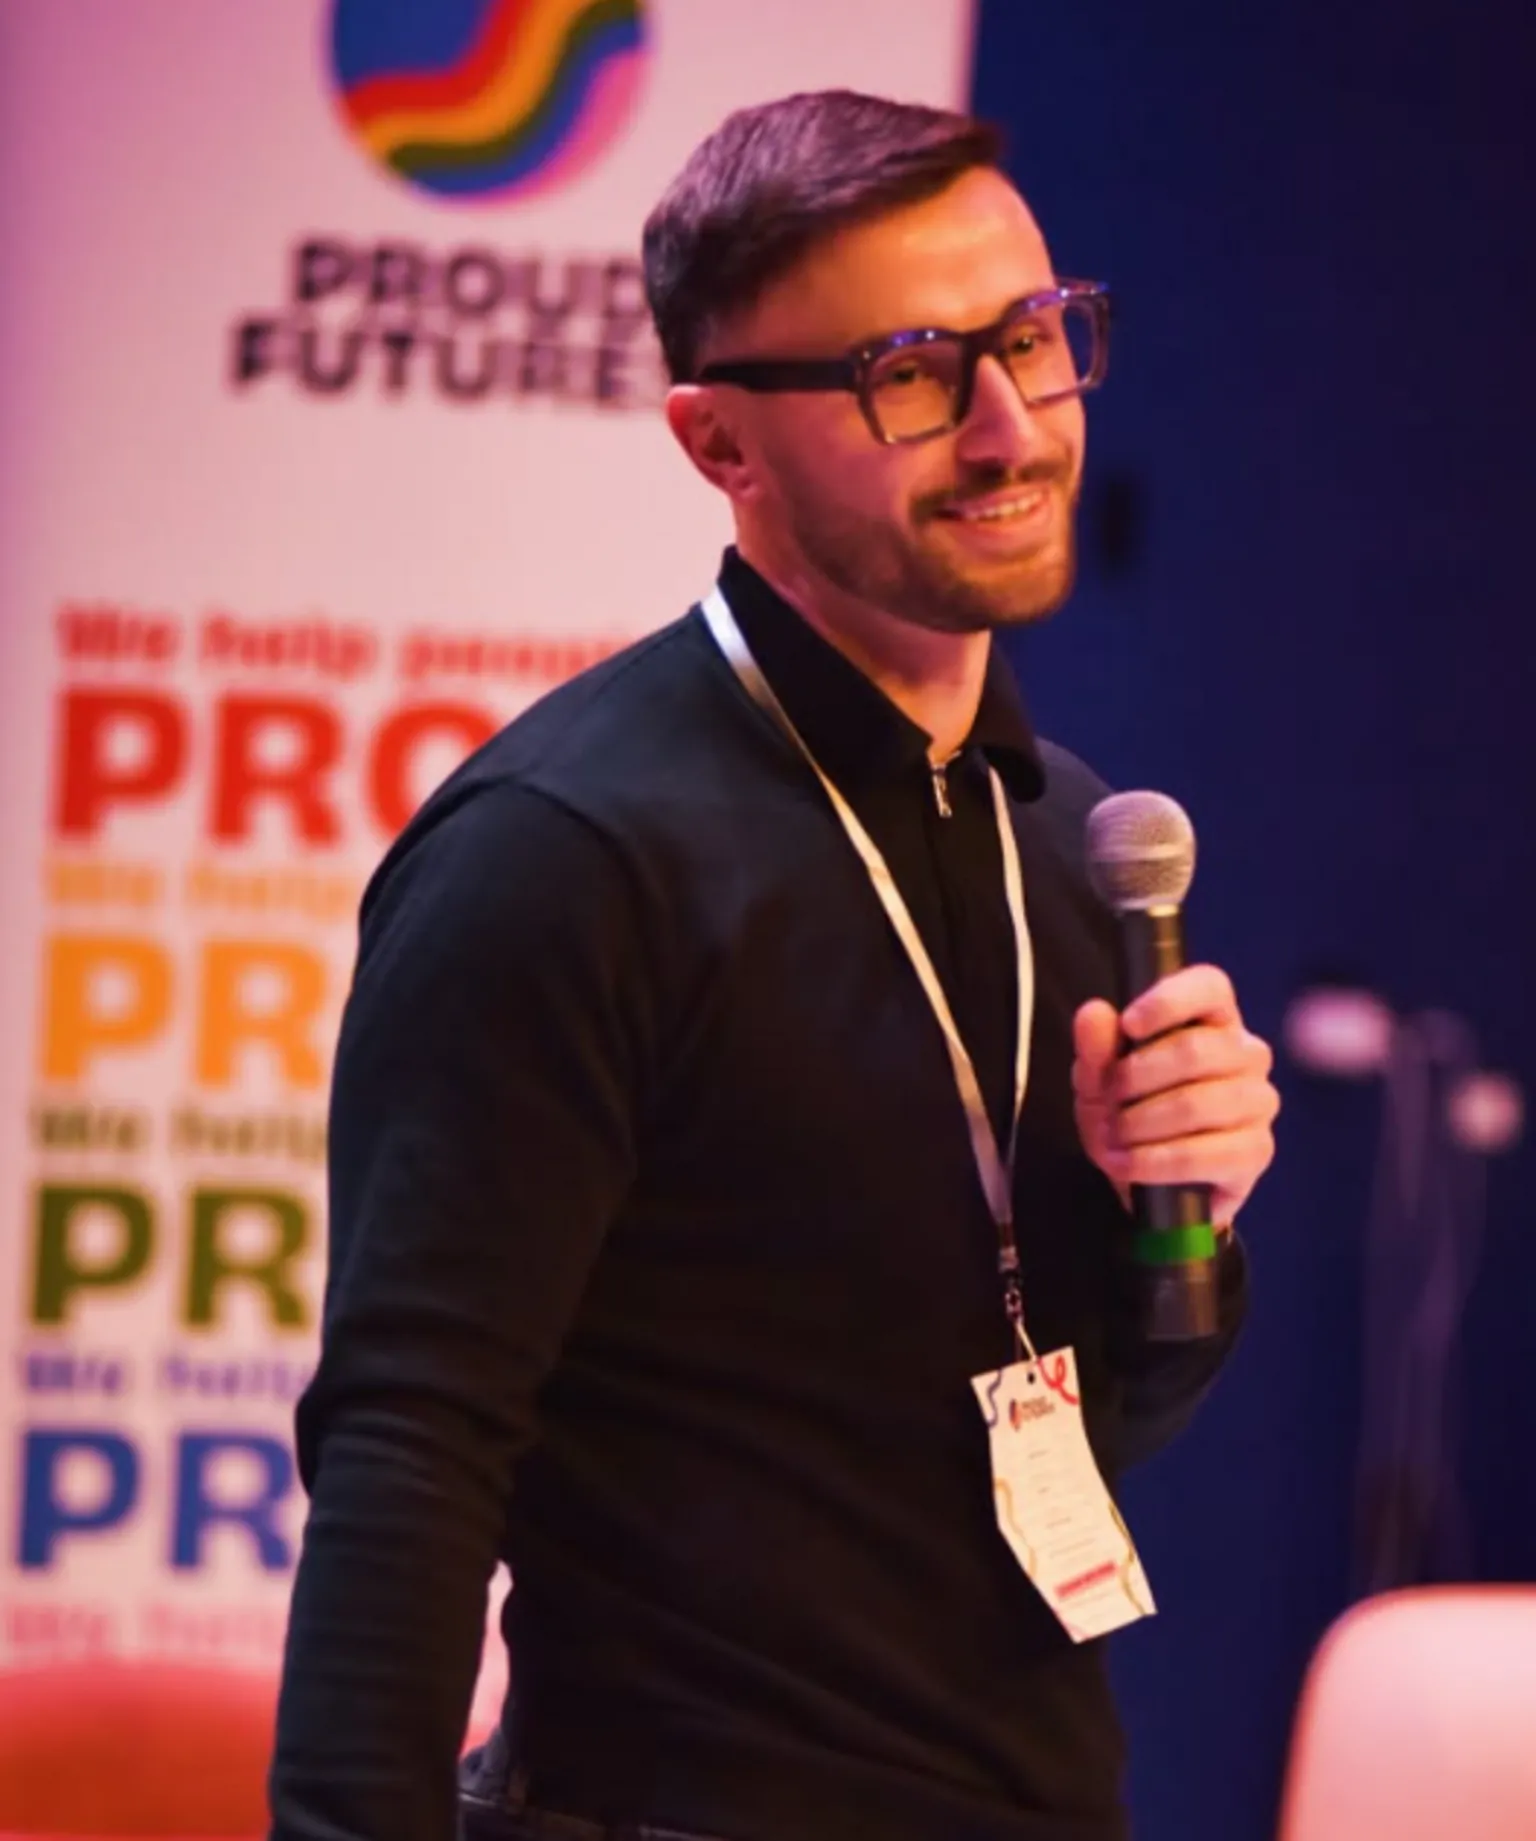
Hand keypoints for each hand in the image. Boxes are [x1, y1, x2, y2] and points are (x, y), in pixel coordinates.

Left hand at [1072, 965, 1278, 1227]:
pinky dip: (1154, 1161)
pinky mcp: (1256, 1151)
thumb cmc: (1129, 1110)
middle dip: (1135, 1079)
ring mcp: (1258, 1102)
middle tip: (1107, 1102)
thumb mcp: (1098, 1079)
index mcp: (1212, 1019)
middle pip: (1196, 1050)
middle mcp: (1247, 1054)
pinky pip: (1203, 1154)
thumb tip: (1094, 1013)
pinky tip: (1128, 1164)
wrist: (1145, 1176)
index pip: (1209, 987)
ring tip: (1113, 1136)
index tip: (1129, 1024)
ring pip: (1197, 1104)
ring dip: (1141, 1123)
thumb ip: (1095, 1046)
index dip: (1169, 1000)